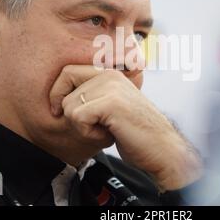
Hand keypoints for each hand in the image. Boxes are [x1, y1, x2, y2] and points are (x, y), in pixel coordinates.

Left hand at [49, 65, 202, 190]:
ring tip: (105, 130)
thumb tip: (58, 99)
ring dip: (82, 126)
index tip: (60, 111)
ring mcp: (112, 86)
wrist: (162, 148)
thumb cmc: (134, 132)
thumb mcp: (111, 107)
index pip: (68, 71)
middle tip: (88, 125)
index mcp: (110, 73)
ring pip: (69, 105)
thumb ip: (92, 96)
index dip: (57, 92)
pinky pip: (77, 117)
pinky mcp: (111, 102)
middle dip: (69, 111)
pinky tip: (108, 135)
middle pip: (64, 85)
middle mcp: (110, 74)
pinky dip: (88, 133)